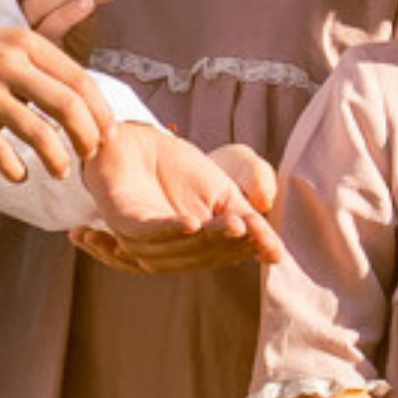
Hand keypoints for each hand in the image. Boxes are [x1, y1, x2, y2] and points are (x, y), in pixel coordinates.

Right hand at [0, 14, 110, 186]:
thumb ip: (34, 65)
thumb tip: (72, 98)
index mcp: (23, 43)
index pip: (80, 79)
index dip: (102, 111)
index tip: (109, 134)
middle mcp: (8, 64)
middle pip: (69, 106)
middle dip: (89, 138)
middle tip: (91, 156)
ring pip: (40, 135)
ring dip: (58, 160)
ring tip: (61, 171)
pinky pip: (1, 153)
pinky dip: (16, 170)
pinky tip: (19, 176)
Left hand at [80, 122, 280, 266]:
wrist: (138, 141)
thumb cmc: (180, 170)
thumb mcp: (223, 196)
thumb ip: (248, 223)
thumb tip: (277, 255)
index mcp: (189, 248)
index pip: (221, 256)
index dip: (245, 250)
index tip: (270, 242)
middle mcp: (163, 250)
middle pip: (200, 256)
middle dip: (229, 245)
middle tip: (256, 231)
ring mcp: (138, 238)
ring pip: (176, 250)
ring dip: (206, 240)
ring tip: (236, 226)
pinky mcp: (120, 219)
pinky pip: (146, 233)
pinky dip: (171, 231)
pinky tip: (194, 223)